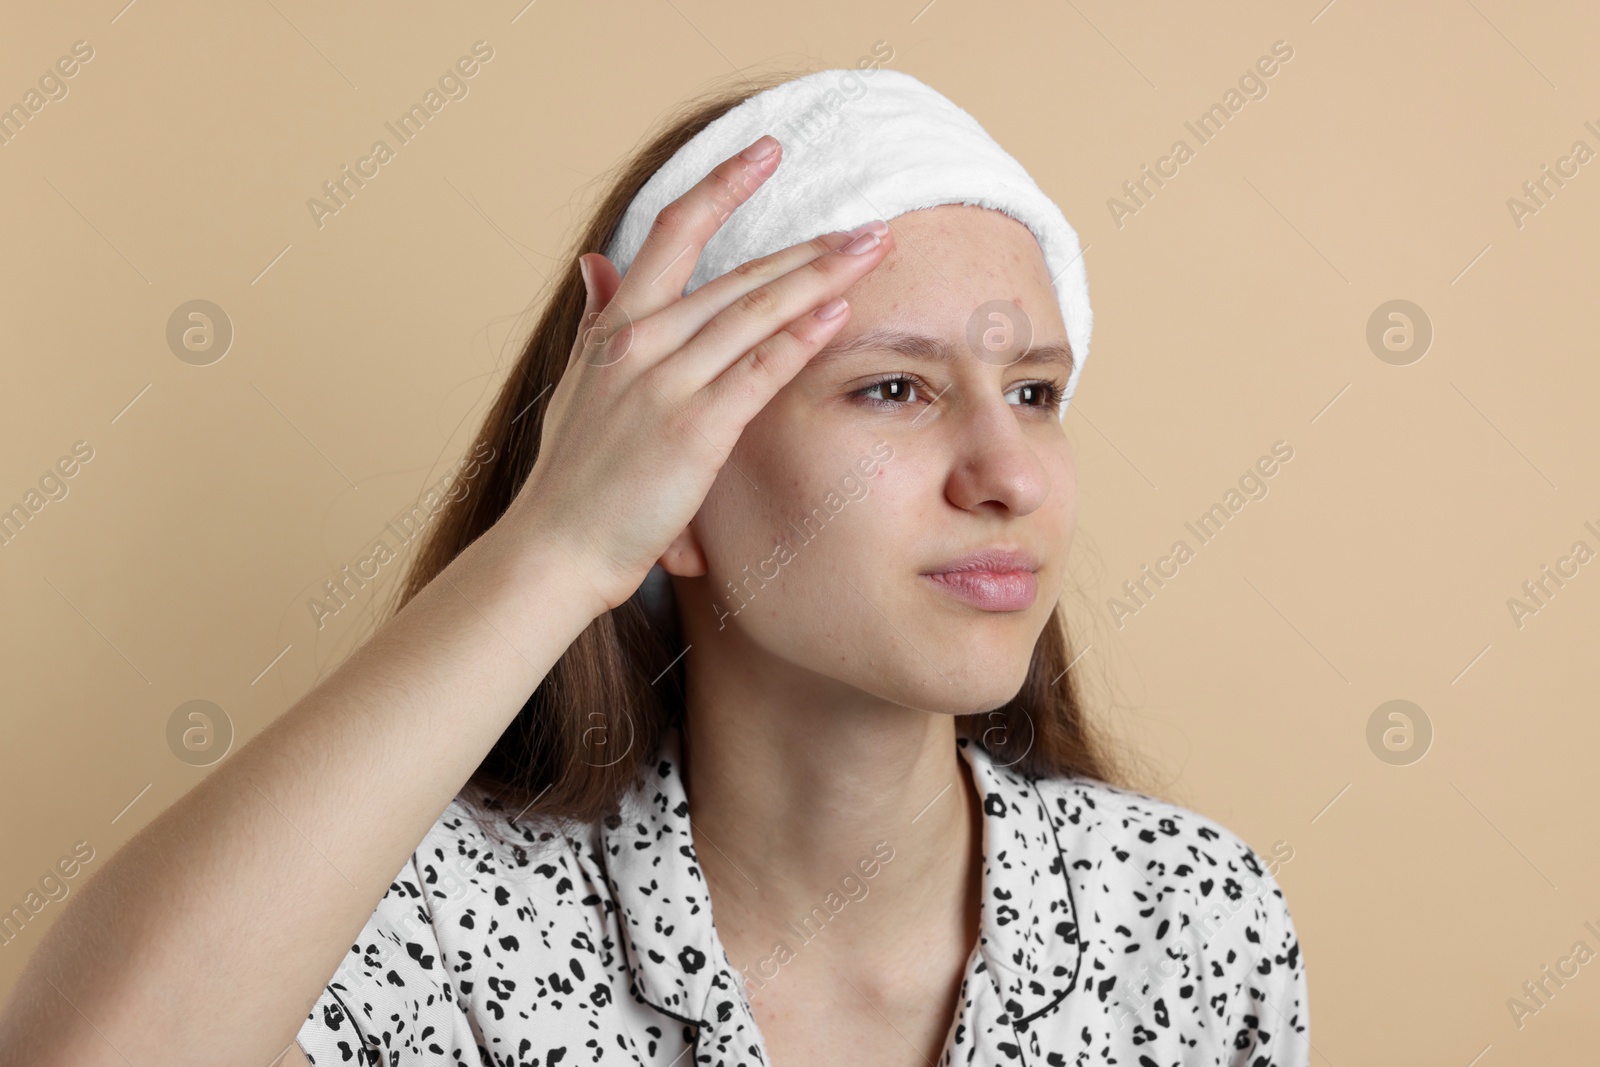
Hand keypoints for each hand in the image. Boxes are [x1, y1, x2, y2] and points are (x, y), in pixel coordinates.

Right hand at [500, 134, 894, 615]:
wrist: (557, 546)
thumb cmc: (576, 475)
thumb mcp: (580, 382)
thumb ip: (598, 320)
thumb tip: (596, 262)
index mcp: (616, 326)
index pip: (673, 232)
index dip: (722, 185)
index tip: (766, 150)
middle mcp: (641, 342)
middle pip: (737, 274)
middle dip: (810, 246)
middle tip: (869, 224)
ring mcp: (666, 383)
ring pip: (755, 312)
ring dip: (821, 276)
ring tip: (873, 250)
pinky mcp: (694, 429)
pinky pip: (758, 371)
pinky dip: (800, 337)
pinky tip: (839, 310)